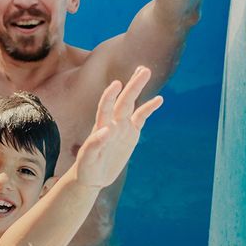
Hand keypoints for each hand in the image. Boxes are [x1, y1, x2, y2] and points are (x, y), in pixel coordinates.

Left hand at [72, 66, 161, 187]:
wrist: (93, 175)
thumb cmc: (86, 167)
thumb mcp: (87, 159)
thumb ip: (94, 144)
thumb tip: (106, 130)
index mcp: (100, 126)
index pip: (105, 107)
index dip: (109, 96)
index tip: (116, 84)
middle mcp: (112, 122)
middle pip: (123, 101)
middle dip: (133, 86)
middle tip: (143, 70)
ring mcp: (122, 126)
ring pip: (132, 104)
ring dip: (138, 88)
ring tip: (146, 71)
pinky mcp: (131, 133)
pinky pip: (141, 117)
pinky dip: (149, 108)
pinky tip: (159, 99)